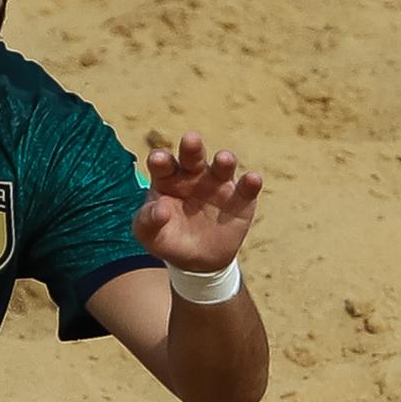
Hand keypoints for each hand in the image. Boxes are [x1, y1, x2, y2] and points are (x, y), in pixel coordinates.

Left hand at [135, 132, 262, 274]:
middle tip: (191, 140)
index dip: (160, 160)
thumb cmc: (168, 239)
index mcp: (167, 178)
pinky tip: (252, 179)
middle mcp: (194, 175)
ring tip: (224, 160)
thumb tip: (159, 210)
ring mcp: (218, 185)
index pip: (163, 164)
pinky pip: (247, 188)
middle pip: (192, 156)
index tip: (158, 160)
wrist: (197, 261)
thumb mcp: (150, 235)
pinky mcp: (241, 199)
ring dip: (225, 160)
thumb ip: (148, 221)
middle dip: (192, 147)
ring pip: (223, 166)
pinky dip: (251, 182)